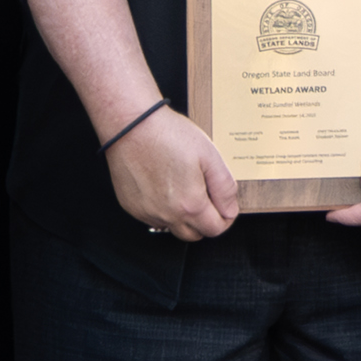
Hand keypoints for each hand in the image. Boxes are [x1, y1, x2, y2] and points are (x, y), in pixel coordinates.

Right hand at [107, 103, 242, 238]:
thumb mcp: (209, 155)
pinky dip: (163, 210)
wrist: (131, 126)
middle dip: (205, 221)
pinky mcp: (132, 207)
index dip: (225, 217)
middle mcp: (167, 215)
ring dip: (183, 217)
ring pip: (173, 228)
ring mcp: (147, 213)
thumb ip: (225, 188)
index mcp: (190, 204)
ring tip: (184, 188)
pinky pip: (153, 219)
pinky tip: (165, 187)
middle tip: (206, 196)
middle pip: (194, 234)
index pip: (215, 229)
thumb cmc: (168, 135)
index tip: (223, 204)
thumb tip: (230, 210)